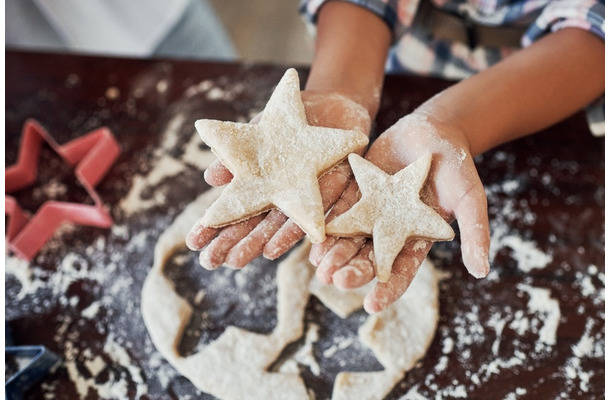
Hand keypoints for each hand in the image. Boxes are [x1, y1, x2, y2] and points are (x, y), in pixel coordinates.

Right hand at [186, 91, 370, 269]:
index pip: (236, 208)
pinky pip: (312, 218)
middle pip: (256, 225)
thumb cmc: (294, 120)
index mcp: (263, 183)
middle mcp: (282, 196)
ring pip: (280, 227)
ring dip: (257, 244)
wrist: (336, 107)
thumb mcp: (261, 130)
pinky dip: (294, 233)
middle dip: (232, 243)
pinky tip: (274, 249)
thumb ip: (240, 153)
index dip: (214, 225)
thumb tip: (210, 178)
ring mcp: (306, 198)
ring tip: (234, 261)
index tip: (192, 242)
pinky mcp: (333, 195)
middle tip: (208, 261)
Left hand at [310, 110, 490, 312]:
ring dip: (334, 253)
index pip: (400, 271)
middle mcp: (390, 231)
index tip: (372, 305)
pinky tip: (313, 236)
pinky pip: (338, 210)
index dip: (387, 289)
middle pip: (369, 257)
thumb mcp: (470, 198)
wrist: (435, 131)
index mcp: (415, 239)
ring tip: (320, 267)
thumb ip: (475, 232)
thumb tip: (482, 272)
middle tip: (336, 281)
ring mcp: (372, 212)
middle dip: (353, 270)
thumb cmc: (457, 167)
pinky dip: (327, 223)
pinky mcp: (356, 191)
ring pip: (349, 237)